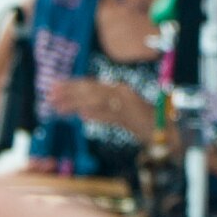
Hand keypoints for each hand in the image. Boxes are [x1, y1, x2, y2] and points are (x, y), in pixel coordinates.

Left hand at [45, 76, 159, 141]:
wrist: (166, 131)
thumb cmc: (143, 122)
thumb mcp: (121, 113)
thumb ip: (103, 111)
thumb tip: (82, 113)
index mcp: (120, 89)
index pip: (92, 85)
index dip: (72, 85)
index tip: (54, 86)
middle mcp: (123, 94)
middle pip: (92, 91)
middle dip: (70, 93)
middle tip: (50, 95)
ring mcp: (128, 105)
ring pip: (98, 101)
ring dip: (78, 103)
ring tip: (58, 107)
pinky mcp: (133, 118)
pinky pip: (112, 115)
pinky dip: (98, 115)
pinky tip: (83, 116)